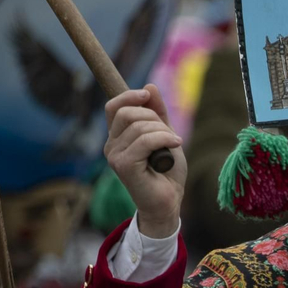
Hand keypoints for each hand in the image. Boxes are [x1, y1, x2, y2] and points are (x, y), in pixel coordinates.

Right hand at [105, 84, 185, 238]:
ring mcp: (114, 156)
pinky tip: (176, 145)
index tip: (147, 96)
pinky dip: (165, 139)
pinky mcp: (123, 166)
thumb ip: (157, 112)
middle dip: (154, 117)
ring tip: (172, 145)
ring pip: (139, 126)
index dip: (130, 96)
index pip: (114, 106)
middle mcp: (111, 146)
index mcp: (117, 137)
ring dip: (163, 132)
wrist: (170, 200)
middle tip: (169, 134)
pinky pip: (145, 140)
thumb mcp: (164, 134)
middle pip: (127, 112)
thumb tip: (149, 87)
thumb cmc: (166, 171)